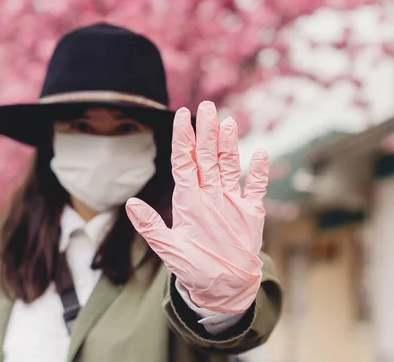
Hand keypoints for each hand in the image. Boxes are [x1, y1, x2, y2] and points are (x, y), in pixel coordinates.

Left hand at [126, 101, 268, 313]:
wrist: (222, 287)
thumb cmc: (193, 269)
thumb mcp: (169, 249)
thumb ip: (151, 226)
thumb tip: (131, 203)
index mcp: (188, 200)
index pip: (183, 162)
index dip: (182, 139)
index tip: (180, 115)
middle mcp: (209, 195)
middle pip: (206, 157)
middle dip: (205, 132)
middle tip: (206, 106)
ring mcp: (230, 201)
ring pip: (229, 165)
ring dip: (229, 145)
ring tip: (228, 122)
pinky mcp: (251, 212)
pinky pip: (255, 187)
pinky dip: (259, 171)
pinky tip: (262, 153)